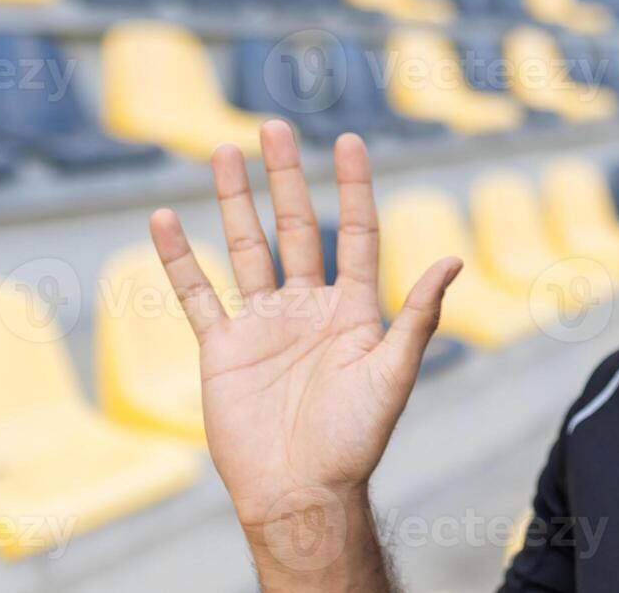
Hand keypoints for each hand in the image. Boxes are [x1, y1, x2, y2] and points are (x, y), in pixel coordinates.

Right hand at [149, 120, 458, 586]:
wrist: (299, 491)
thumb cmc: (354, 440)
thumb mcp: (393, 373)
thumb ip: (419, 316)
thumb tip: (453, 259)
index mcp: (354, 309)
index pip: (355, 232)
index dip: (353, 186)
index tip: (348, 141)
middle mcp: (307, 306)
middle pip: (295, 227)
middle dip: (286, 177)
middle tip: (273, 127)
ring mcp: (263, 324)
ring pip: (245, 247)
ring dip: (234, 201)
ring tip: (224, 152)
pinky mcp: (223, 348)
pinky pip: (197, 293)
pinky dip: (178, 259)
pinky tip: (165, 220)